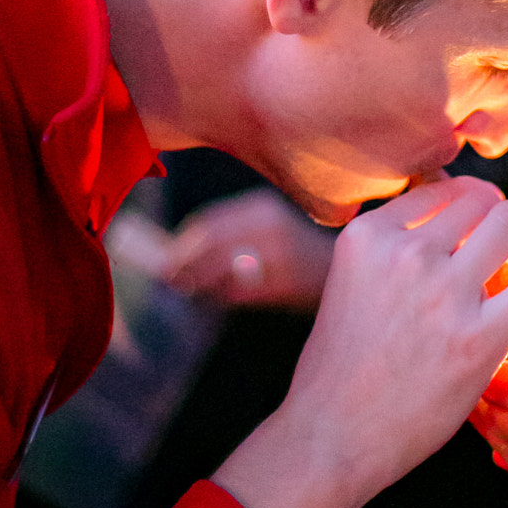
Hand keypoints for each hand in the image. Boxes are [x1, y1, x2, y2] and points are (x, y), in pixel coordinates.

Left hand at [163, 189, 334, 309]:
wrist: (344, 272)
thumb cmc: (299, 254)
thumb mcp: (268, 230)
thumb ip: (232, 235)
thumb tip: (177, 254)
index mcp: (262, 208)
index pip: (208, 223)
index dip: (182, 243)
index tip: (164, 259)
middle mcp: (270, 225)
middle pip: (209, 243)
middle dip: (183, 263)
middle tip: (167, 280)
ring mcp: (278, 253)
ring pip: (220, 269)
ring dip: (199, 282)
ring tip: (188, 291)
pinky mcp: (284, 282)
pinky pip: (240, 292)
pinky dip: (223, 297)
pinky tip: (218, 299)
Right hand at [215, 176, 507, 507]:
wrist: (331, 438)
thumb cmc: (341, 368)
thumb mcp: (349, 284)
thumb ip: (391, 248)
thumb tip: (446, 212)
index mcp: (368, 235)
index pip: (440, 187)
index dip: (464, 208)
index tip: (469, 236)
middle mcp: (406, 253)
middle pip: (481, 197)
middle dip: (498, 218)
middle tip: (504, 250)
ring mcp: (444, 294)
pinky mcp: (481, 338)